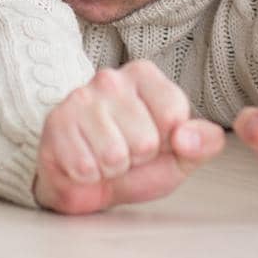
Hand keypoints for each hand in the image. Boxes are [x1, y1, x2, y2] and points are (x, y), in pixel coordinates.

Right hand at [33, 60, 225, 214]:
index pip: (173, 115)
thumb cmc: (133, 163)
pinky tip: (84, 161)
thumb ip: (202, 143)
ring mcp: (80, 98)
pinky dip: (87, 175)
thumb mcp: (178, 156)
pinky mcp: (56, 122)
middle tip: (124, 152)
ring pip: (114, 155)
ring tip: (103, 157)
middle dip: (137, 158)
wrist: (83, 182)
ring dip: (111, 168)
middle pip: (145, 140)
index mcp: (144, 76)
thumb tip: (188, 137)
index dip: (167, 142)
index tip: (153, 140)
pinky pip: (85, 166)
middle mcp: (110, 78)